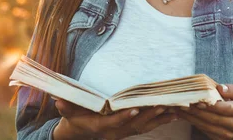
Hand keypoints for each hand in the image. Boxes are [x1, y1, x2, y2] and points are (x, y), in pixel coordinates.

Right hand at [52, 98, 177, 139]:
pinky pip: (149, 126)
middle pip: (135, 125)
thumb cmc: (75, 118)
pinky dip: (161, 120)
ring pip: (145, 126)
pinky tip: (174, 114)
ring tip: (174, 109)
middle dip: (149, 115)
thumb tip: (58, 100)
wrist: (81, 132)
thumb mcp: (68, 113)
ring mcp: (125, 132)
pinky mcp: (132, 130)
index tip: (135, 109)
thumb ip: (66, 106)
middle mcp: (116, 132)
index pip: (115, 122)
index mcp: (102, 126)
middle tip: (161, 105)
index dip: (124, 116)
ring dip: (159, 118)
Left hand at [173, 84, 232, 139]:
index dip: (210, 105)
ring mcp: (228, 134)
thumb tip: (220, 88)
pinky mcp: (221, 138)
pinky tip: (184, 114)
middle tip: (180, 102)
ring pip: (206, 126)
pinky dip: (193, 122)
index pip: (225, 109)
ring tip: (177, 107)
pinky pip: (205, 130)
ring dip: (191, 117)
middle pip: (213, 119)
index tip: (197, 100)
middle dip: (195, 111)